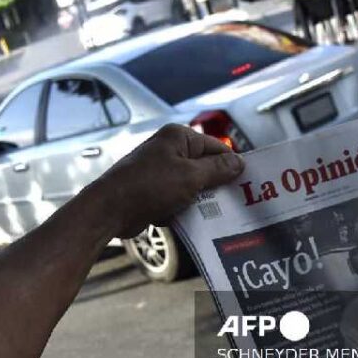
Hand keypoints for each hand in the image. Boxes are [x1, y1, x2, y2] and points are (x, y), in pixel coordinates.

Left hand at [91, 125, 244, 238]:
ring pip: (193, 186)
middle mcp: (169, 150)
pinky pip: (178, 198)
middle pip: (205, 167)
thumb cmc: (149, 186)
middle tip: (235, 202)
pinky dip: (183, 208)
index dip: (231, 165)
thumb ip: (217, 169)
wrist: (109, 210)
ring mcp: (160, 171)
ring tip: (214, 214)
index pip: (216, 147)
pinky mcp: (154, 191)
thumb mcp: (191, 177)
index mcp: (178, 137)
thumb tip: (239, 162)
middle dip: (216, 185)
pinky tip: (189, 219)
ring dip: (200, 200)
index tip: (247, 183)